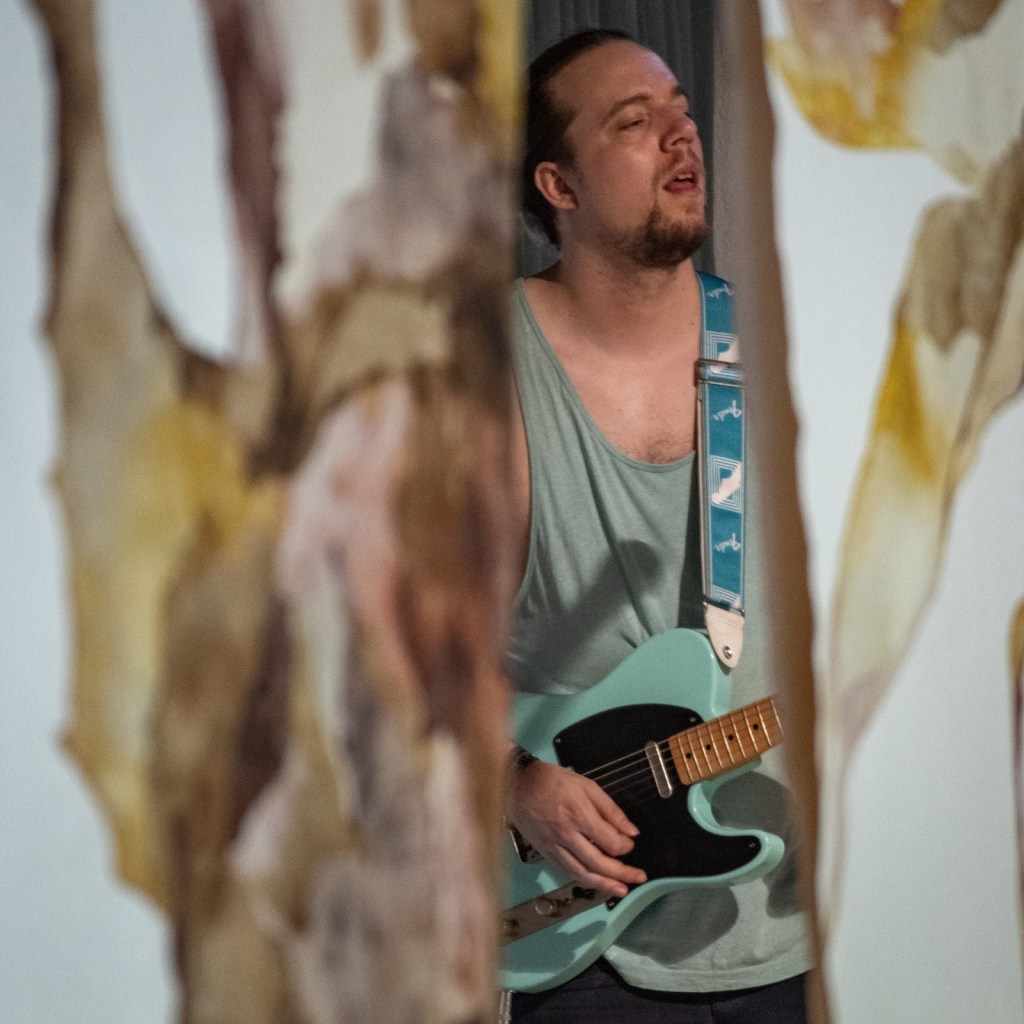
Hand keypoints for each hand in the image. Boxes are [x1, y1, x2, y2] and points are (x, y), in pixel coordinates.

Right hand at [508, 759, 646, 897]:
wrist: (517, 786)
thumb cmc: (554, 781)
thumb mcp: (586, 785)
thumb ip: (610, 809)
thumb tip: (631, 831)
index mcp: (579, 815)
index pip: (609, 842)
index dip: (625, 846)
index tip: (630, 844)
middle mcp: (567, 836)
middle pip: (598, 863)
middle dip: (622, 873)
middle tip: (639, 878)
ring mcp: (555, 847)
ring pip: (582, 873)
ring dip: (604, 885)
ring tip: (621, 890)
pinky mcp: (546, 853)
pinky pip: (567, 872)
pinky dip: (584, 880)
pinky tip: (595, 883)